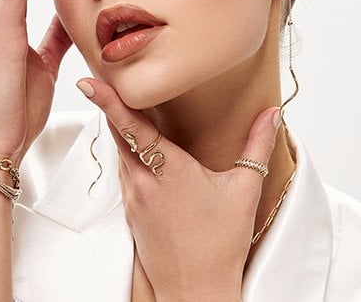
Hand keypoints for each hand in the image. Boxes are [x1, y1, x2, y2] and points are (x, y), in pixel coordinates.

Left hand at [77, 78, 279, 301]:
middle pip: (118, 135)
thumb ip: (258, 145)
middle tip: (102, 80)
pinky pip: (123, 172)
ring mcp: (133, 198)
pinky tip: (136, 147)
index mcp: (170, 171)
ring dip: (118, 130)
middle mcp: (144, 182)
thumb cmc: (221, 243)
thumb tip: (273, 113)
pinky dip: (125, 153)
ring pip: (119, 153)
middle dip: (109, 106)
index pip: (133, 128)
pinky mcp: (130, 211)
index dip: (109, 102)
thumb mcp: (245, 189)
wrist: (195, 290)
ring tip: (119, 106)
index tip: (88, 83)